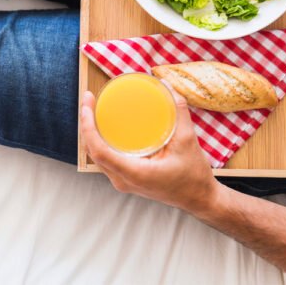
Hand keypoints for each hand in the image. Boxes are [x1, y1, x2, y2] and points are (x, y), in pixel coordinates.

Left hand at [80, 82, 222, 215]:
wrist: (199, 199)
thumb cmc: (193, 176)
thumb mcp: (188, 141)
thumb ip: (179, 113)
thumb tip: (167, 86)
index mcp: (134, 174)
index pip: (99, 150)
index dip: (88, 126)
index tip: (88, 103)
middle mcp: (123, 180)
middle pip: (93, 151)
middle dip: (86, 124)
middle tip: (89, 100)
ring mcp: (123, 181)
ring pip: (97, 156)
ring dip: (91, 132)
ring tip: (93, 108)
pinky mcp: (127, 179)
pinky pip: (106, 159)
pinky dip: (101, 141)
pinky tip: (104, 126)